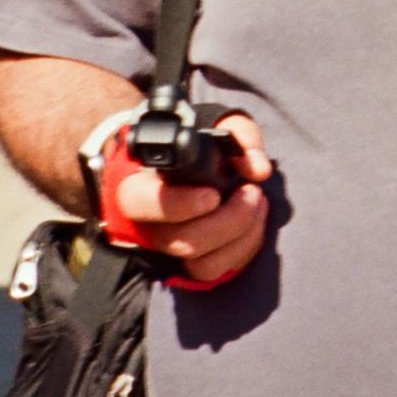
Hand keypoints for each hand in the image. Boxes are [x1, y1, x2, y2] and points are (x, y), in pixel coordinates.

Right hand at [99, 110, 272, 287]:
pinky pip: (217, 270)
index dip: (178, 204)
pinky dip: (245, 247)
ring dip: (240, 235)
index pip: (141, 203)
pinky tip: (255, 220)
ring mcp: (170, 249)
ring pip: (200, 263)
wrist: (196, 168)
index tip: (213, 194)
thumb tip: (256, 169)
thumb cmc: (199, 146)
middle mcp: (149, 224)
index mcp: (139, 186)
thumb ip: (238, 136)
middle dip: (228, 220)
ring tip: (257, 203)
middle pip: (180, 240)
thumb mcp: (216, 126)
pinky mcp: (192, 264)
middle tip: (251, 193)